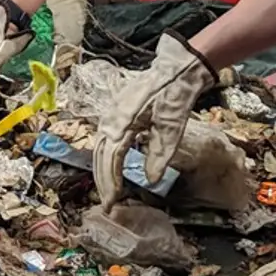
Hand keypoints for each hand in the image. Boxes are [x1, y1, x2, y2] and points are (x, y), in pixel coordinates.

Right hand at [92, 33, 214, 205]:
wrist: (175, 70)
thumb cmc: (173, 97)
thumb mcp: (171, 129)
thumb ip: (159, 155)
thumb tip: (150, 181)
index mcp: (121, 124)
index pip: (111, 161)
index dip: (111, 184)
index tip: (114, 204)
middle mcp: (109, 119)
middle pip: (100, 157)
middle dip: (103, 182)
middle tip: (109, 206)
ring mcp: (110, 115)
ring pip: (100, 149)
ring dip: (102, 171)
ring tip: (109, 192)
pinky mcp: (114, 113)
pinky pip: (105, 140)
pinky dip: (106, 158)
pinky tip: (112, 169)